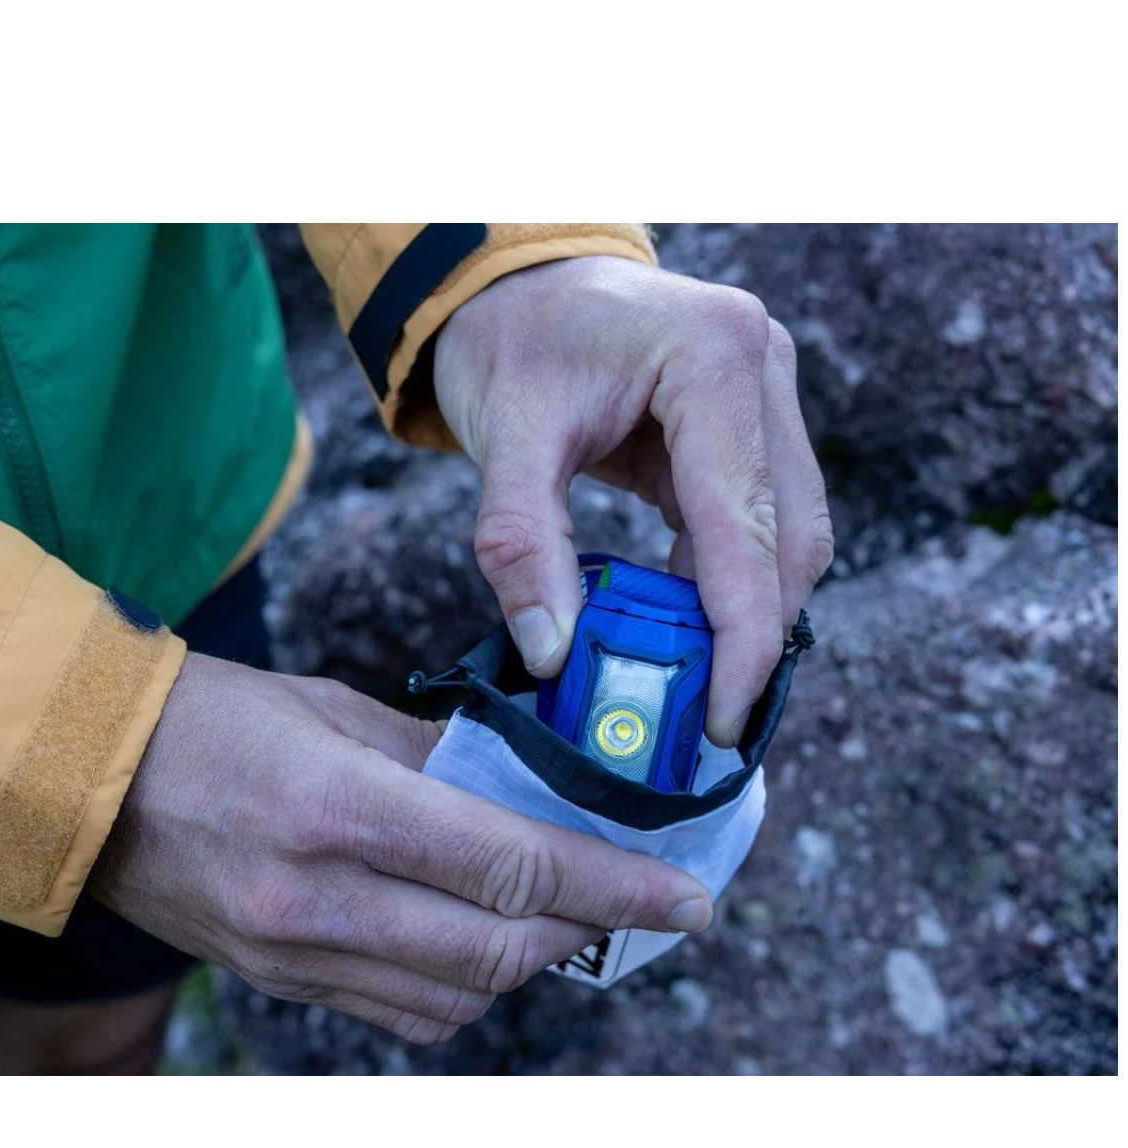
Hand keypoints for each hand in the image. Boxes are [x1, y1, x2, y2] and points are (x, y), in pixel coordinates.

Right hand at [89, 653, 715, 1043]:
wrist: (84, 777)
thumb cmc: (214, 718)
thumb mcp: (335, 709)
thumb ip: (439, 757)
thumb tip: (526, 788)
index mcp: (342, 807)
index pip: (513, 867)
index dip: (614, 886)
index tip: (683, 897)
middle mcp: (321, 896)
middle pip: (500, 948)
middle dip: (590, 930)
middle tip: (638, 902)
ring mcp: (296, 953)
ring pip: (458, 997)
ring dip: (527, 963)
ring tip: (556, 915)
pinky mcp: (279, 981)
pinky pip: (399, 1014)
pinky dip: (460, 989)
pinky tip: (473, 943)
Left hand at [434, 255, 833, 746]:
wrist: (517, 281)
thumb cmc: (510, 341)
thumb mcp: (503, 435)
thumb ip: (521, 545)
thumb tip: (551, 654)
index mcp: (716, 357)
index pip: (746, 526)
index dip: (743, 636)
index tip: (720, 718)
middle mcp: (763, 370)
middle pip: (789, 537)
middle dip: (754, 634)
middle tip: (706, 719)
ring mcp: (766, 396)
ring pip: (786, 535)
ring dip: (745, 612)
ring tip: (693, 684)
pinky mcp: (748, 425)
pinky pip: (753, 522)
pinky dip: (721, 581)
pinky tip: (681, 627)